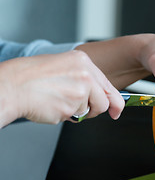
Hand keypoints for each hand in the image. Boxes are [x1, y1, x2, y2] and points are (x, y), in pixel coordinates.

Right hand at [0, 50, 123, 127]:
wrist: (11, 86)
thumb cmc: (31, 76)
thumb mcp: (63, 67)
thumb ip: (84, 78)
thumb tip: (100, 94)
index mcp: (83, 62)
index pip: (108, 86)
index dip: (115, 102)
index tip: (117, 110)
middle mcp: (85, 74)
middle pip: (104, 102)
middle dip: (94, 109)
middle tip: (78, 107)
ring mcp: (80, 91)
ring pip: (88, 111)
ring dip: (75, 111)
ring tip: (57, 100)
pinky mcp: (71, 107)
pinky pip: (74, 117)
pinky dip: (63, 115)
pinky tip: (51, 104)